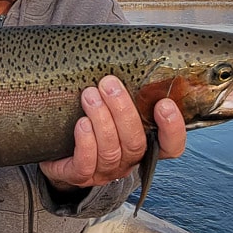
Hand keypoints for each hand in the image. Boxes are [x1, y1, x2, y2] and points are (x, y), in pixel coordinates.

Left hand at [39, 75, 185, 191]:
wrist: (60, 152)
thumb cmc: (93, 122)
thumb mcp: (113, 108)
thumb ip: (128, 93)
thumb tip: (130, 57)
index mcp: (143, 144)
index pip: (171, 146)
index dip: (172, 129)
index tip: (164, 103)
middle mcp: (128, 161)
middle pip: (135, 142)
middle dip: (123, 110)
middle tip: (108, 83)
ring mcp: (105, 171)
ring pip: (111, 150)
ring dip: (101, 119)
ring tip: (89, 95)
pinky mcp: (80, 176)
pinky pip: (86, 164)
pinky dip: (86, 142)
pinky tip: (81, 123)